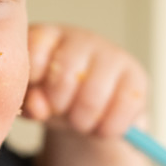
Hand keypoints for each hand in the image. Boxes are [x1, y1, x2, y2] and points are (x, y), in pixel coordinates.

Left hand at [23, 24, 147, 136]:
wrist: (91, 107)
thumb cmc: (55, 95)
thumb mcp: (35, 100)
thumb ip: (28, 102)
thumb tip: (37, 106)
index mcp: (49, 36)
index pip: (36, 51)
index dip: (35, 81)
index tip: (37, 96)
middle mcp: (81, 39)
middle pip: (64, 74)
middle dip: (59, 106)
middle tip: (61, 114)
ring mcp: (112, 54)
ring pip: (93, 95)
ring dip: (83, 122)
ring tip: (80, 124)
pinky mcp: (136, 76)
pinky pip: (124, 107)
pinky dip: (109, 128)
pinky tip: (102, 128)